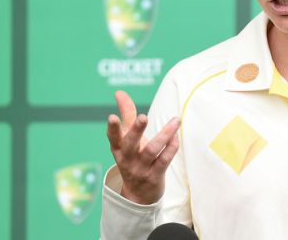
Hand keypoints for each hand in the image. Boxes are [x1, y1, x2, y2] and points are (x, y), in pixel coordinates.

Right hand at [106, 90, 180, 204]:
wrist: (138, 195)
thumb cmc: (133, 158)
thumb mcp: (127, 139)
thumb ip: (126, 114)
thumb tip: (119, 92)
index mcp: (119, 149)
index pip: (113, 138)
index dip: (112, 128)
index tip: (111, 116)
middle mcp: (128, 159)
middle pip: (131, 144)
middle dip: (136, 130)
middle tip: (143, 116)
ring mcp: (141, 168)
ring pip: (152, 150)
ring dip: (165, 135)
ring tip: (176, 120)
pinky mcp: (155, 176)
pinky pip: (164, 160)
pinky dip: (171, 147)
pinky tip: (176, 136)